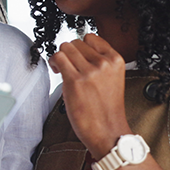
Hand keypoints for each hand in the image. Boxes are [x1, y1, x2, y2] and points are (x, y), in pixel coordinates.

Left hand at [48, 33, 130, 157]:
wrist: (108, 131)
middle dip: (68, 53)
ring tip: (61, 69)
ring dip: (60, 57)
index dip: (80, 46)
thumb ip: (100, 62)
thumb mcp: (112, 78)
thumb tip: (77, 49)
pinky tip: (57, 71)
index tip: (76, 55)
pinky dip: (53, 62)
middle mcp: (104, 63)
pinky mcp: (75, 81)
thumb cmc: (107, 109)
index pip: (91, 37)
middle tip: (67, 66)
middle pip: (75, 42)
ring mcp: (90, 71)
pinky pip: (58, 58)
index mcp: (116, 60)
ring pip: (65, 48)